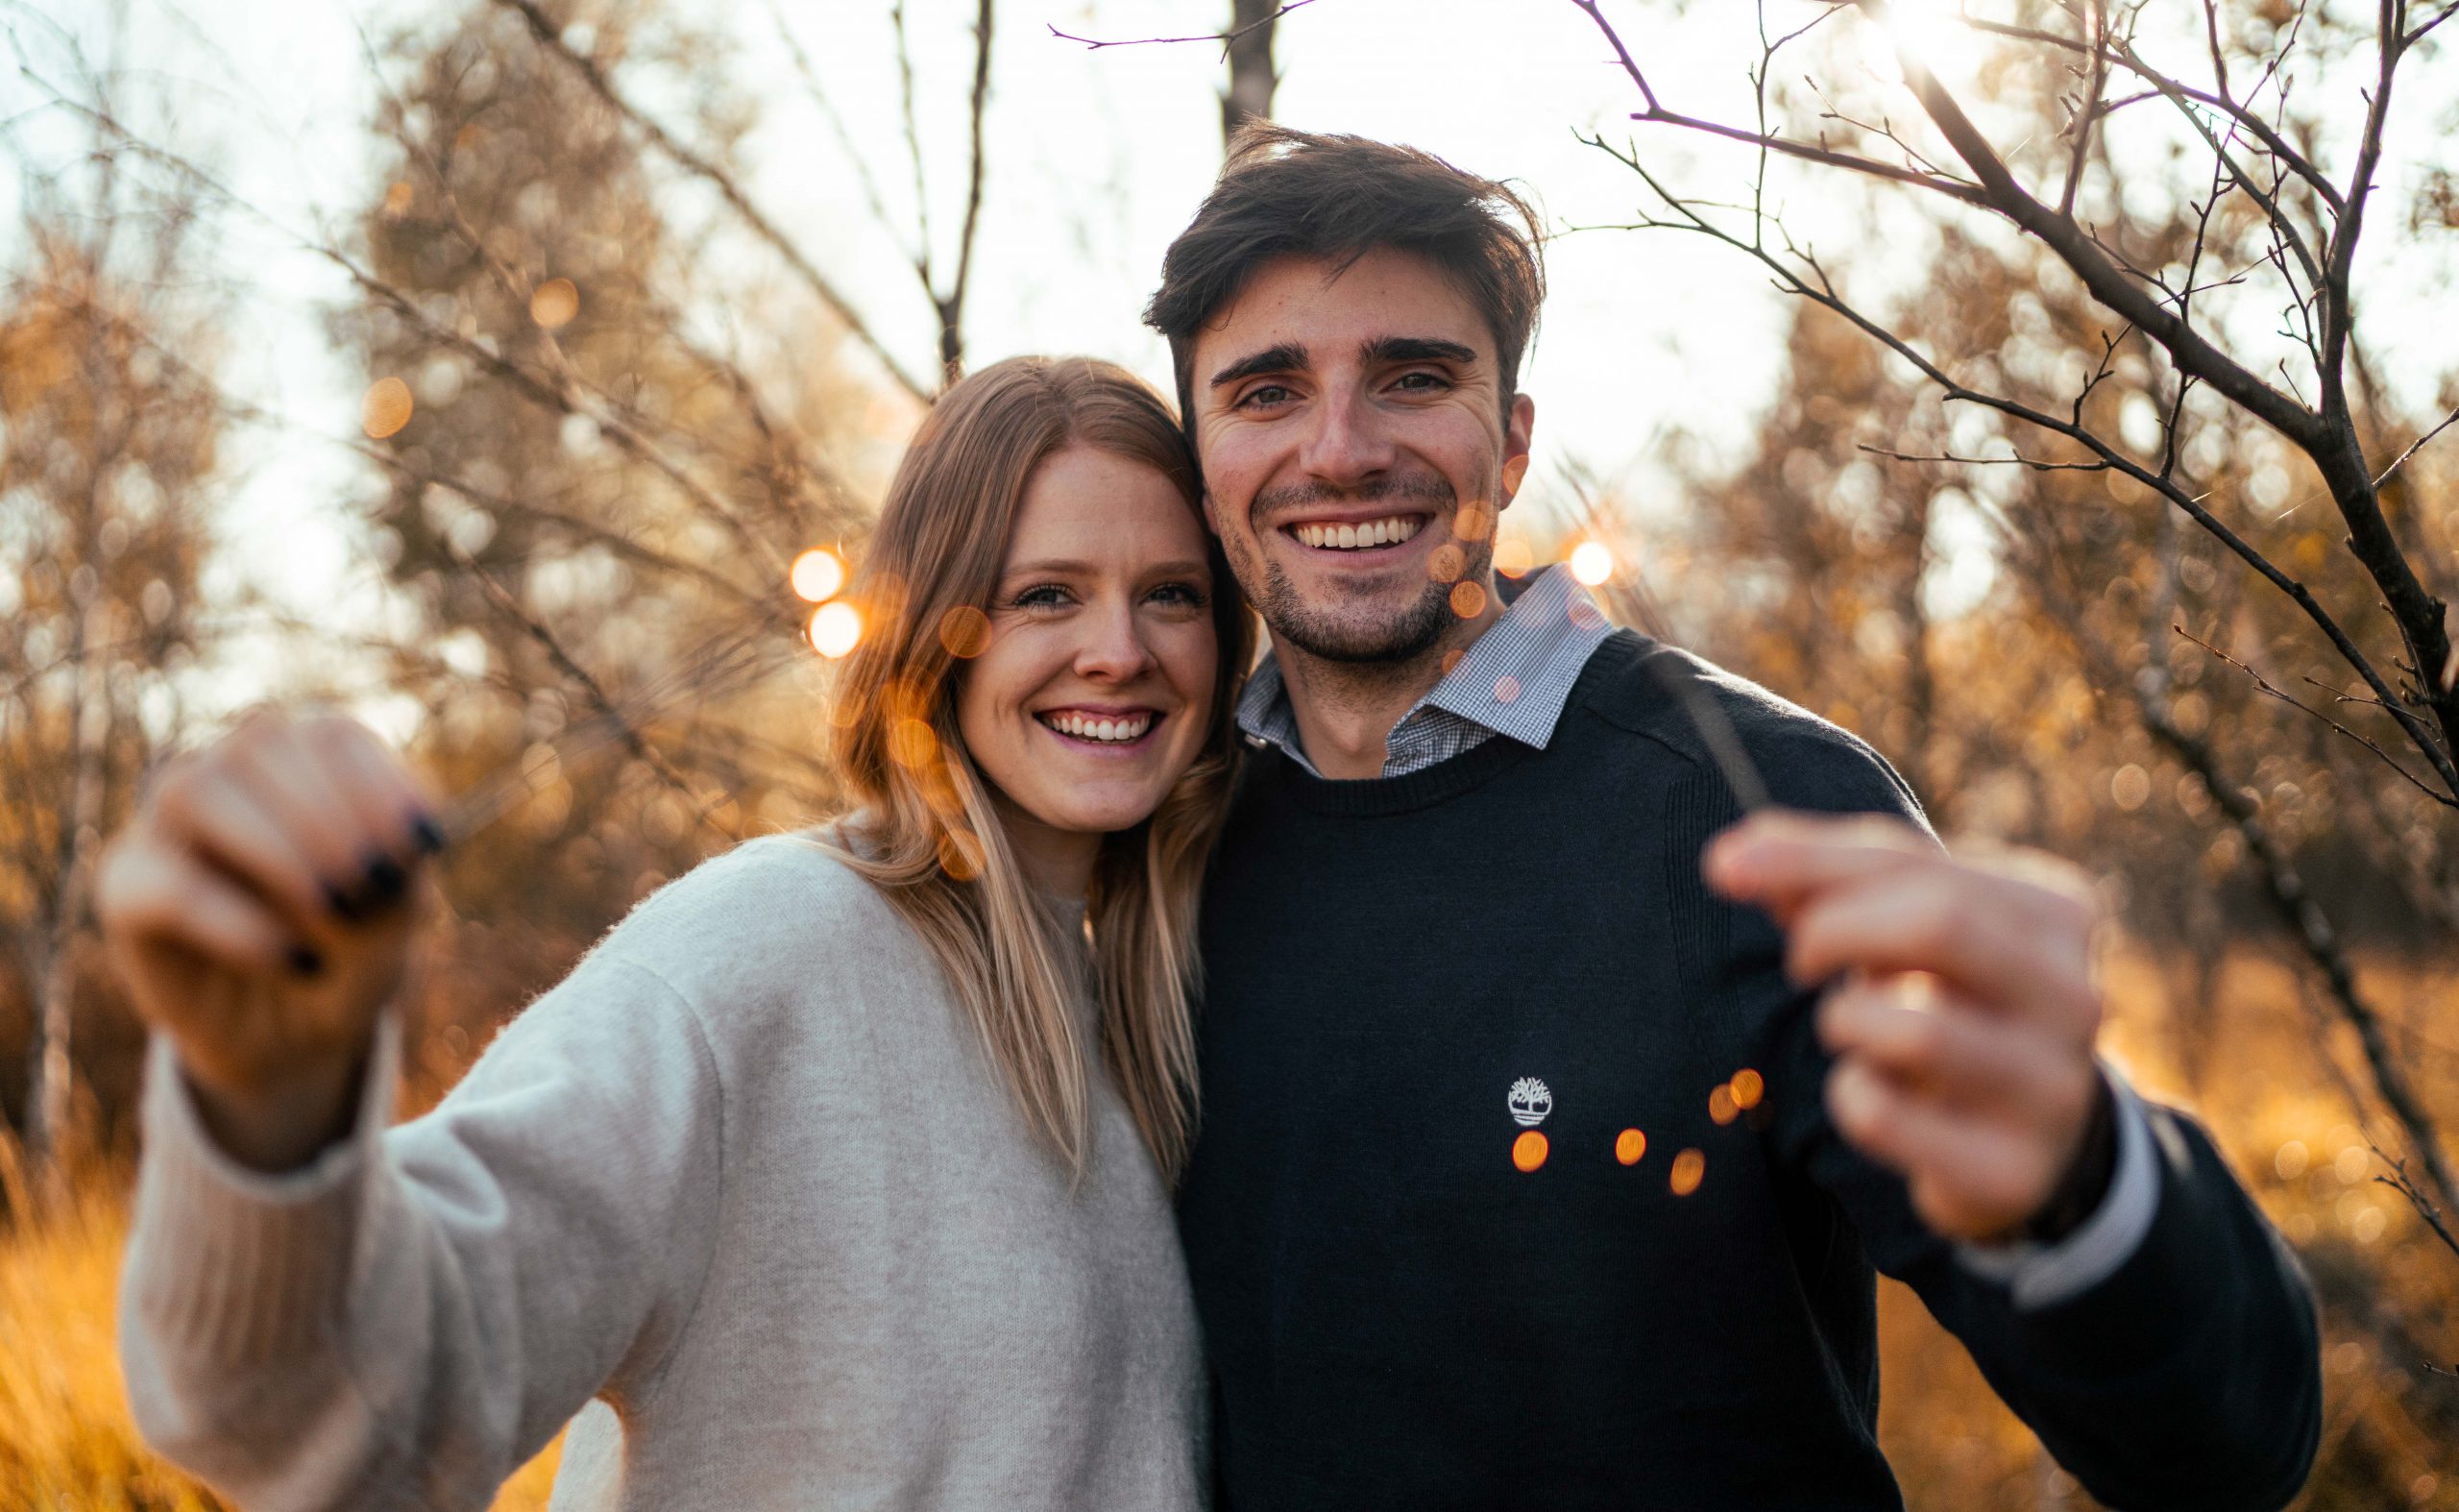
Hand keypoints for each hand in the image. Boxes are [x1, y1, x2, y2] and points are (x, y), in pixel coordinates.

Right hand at [95, 706, 441, 1168]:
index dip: (378, 783)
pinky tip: (295, 959)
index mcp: (304, 761)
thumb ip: (395, 878)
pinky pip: (164, 883)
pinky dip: (236, 921)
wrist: (295, 1036)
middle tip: (372, 882)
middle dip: (326, 813)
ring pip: (195, 789)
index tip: (425, 845)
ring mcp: (169, 824)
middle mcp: (230, 774)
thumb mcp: (396, 918)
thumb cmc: (353, 952)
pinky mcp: (129, 887)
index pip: (330, 734)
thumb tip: (380, 863)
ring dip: (275, 848)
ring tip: (333, 908)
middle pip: (259, 742)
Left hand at [1704, 810, 2107, 1243]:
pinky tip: (1870, 1091)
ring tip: (1854, 1027)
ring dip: (1848, 1021)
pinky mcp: (2012, 1168)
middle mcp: (2070, 995)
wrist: (2039, 1143)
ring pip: (1915, 1029)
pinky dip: (1850, 1097)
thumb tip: (1732, 855)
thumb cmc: (1952, 1005)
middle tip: (1802, 959)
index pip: (1919, 863)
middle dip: (1835, 930)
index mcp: (2052, 913)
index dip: (1810, 860)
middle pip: (1939, 922)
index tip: (1725, 867)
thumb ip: (1828, 884)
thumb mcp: (1909, 933)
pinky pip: (1883, 1116)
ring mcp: (2052, 1086)